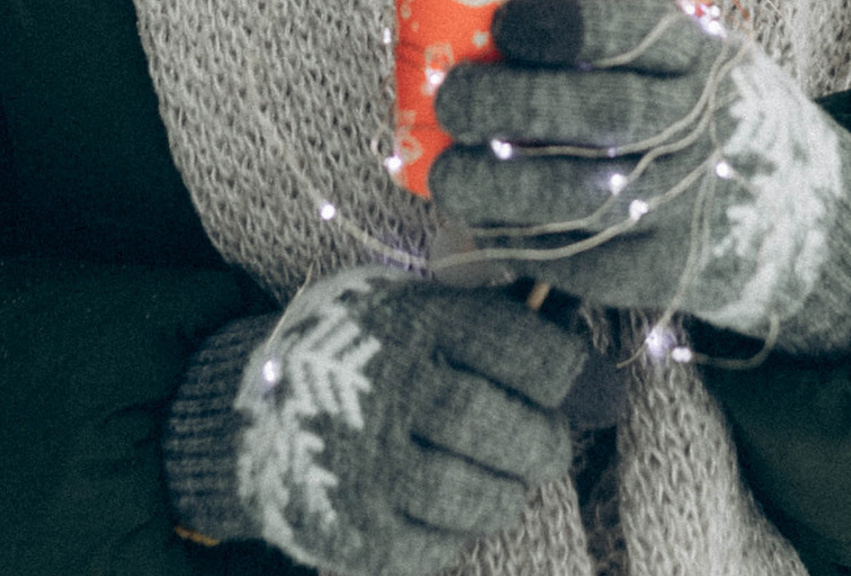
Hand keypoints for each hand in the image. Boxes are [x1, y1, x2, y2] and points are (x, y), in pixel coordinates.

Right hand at [163, 267, 586, 575]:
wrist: (253, 408)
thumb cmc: (363, 347)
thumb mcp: (410, 301)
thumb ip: (490, 318)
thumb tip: (597, 373)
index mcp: (410, 321)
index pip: (520, 349)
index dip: (572, 374)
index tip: (591, 388)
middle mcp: (384, 388)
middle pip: (500, 428)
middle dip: (543, 442)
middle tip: (544, 444)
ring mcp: (361, 464)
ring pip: (475, 495)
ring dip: (506, 493)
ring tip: (502, 478)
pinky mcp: (346, 529)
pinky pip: (433, 548)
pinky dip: (459, 533)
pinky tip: (451, 507)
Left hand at [431, 0, 850, 353]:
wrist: (813, 219)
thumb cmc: (721, 117)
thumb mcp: (702, 56)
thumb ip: (626, 43)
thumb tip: (493, 29)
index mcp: (703, 57)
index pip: (625, 28)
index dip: (554, 24)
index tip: (502, 25)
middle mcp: (701, 126)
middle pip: (592, 113)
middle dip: (505, 104)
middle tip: (454, 98)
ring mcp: (688, 204)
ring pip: (576, 197)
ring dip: (495, 186)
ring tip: (449, 174)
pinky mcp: (668, 274)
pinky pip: (579, 261)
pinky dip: (520, 243)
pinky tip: (488, 223)